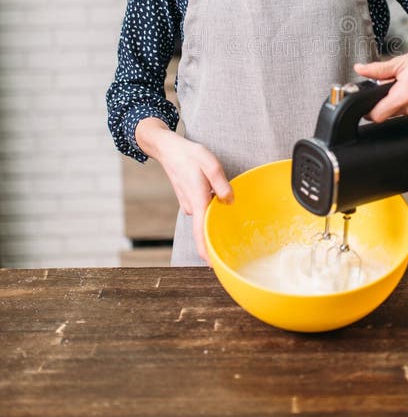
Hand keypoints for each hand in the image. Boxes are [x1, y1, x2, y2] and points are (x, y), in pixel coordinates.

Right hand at [135, 119, 232, 261]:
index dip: (206, 251)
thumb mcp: (210, 163)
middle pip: (204, 228)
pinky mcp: (188, 200)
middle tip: (231, 247)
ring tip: (227, 218)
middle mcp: (191, 206)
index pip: (201, 232)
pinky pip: (201, 210)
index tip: (213, 266)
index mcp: (198, 200)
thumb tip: (230, 201)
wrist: (168, 149)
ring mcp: (188, 204)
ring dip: (213, 219)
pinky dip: (208, 210)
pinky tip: (217, 202)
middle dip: (215, 237)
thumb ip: (221, 184)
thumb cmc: (190, 155)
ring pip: (204, 217)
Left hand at [354, 42, 407, 121]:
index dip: (368, 111)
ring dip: (397, 101)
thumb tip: (360, 69)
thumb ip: (379, 69)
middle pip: (387, 113)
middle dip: (384, 102)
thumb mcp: (403, 61)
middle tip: (388, 86)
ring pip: (399, 112)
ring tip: (405, 84)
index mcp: (405, 94)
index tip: (366, 103)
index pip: (377, 115)